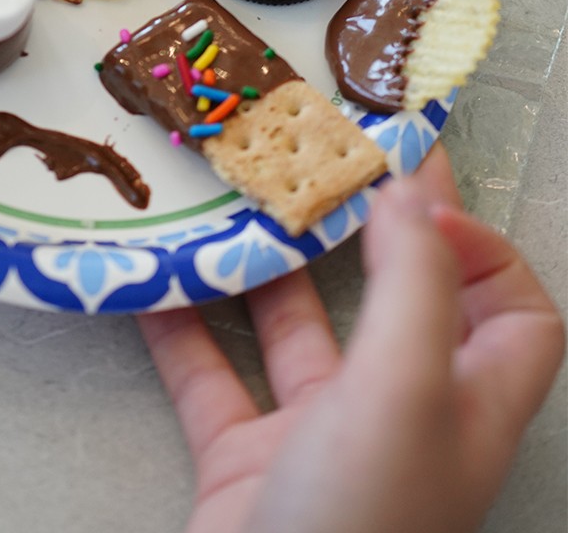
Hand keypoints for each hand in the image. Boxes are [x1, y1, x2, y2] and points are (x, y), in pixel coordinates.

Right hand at [140, 143, 564, 532]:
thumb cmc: (356, 529)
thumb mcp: (400, 396)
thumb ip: (413, 287)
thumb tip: (411, 191)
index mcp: (465, 404)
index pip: (511, 310)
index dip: (477, 243)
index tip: (410, 185)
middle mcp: (401, 418)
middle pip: (397, 307)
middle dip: (354, 235)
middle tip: (312, 167)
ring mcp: (319, 441)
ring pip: (293, 334)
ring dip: (256, 275)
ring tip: (226, 210)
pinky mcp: (245, 463)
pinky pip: (211, 378)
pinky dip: (181, 331)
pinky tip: (152, 287)